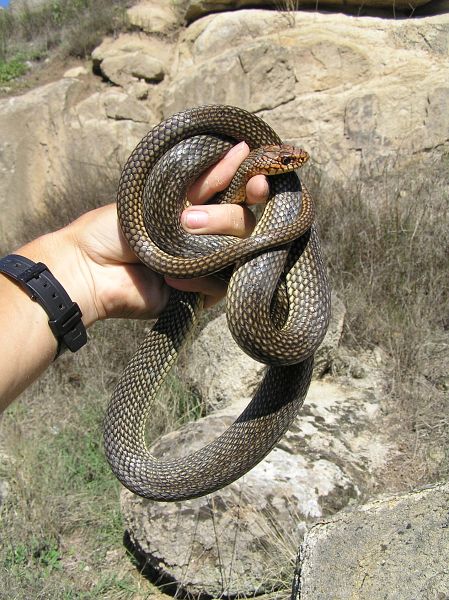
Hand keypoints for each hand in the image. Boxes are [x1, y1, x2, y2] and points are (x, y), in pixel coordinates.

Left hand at [20, 142, 268, 325]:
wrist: (90, 268)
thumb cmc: (116, 226)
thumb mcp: (161, 194)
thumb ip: (203, 180)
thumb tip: (243, 150)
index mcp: (200, 207)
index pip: (240, 196)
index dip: (253, 187)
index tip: (257, 181)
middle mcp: (209, 235)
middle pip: (244, 223)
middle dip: (222, 217)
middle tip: (188, 219)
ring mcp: (207, 264)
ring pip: (239, 252)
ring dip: (213, 243)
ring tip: (181, 237)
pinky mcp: (202, 294)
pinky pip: (220, 285)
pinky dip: (200, 278)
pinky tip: (173, 276)